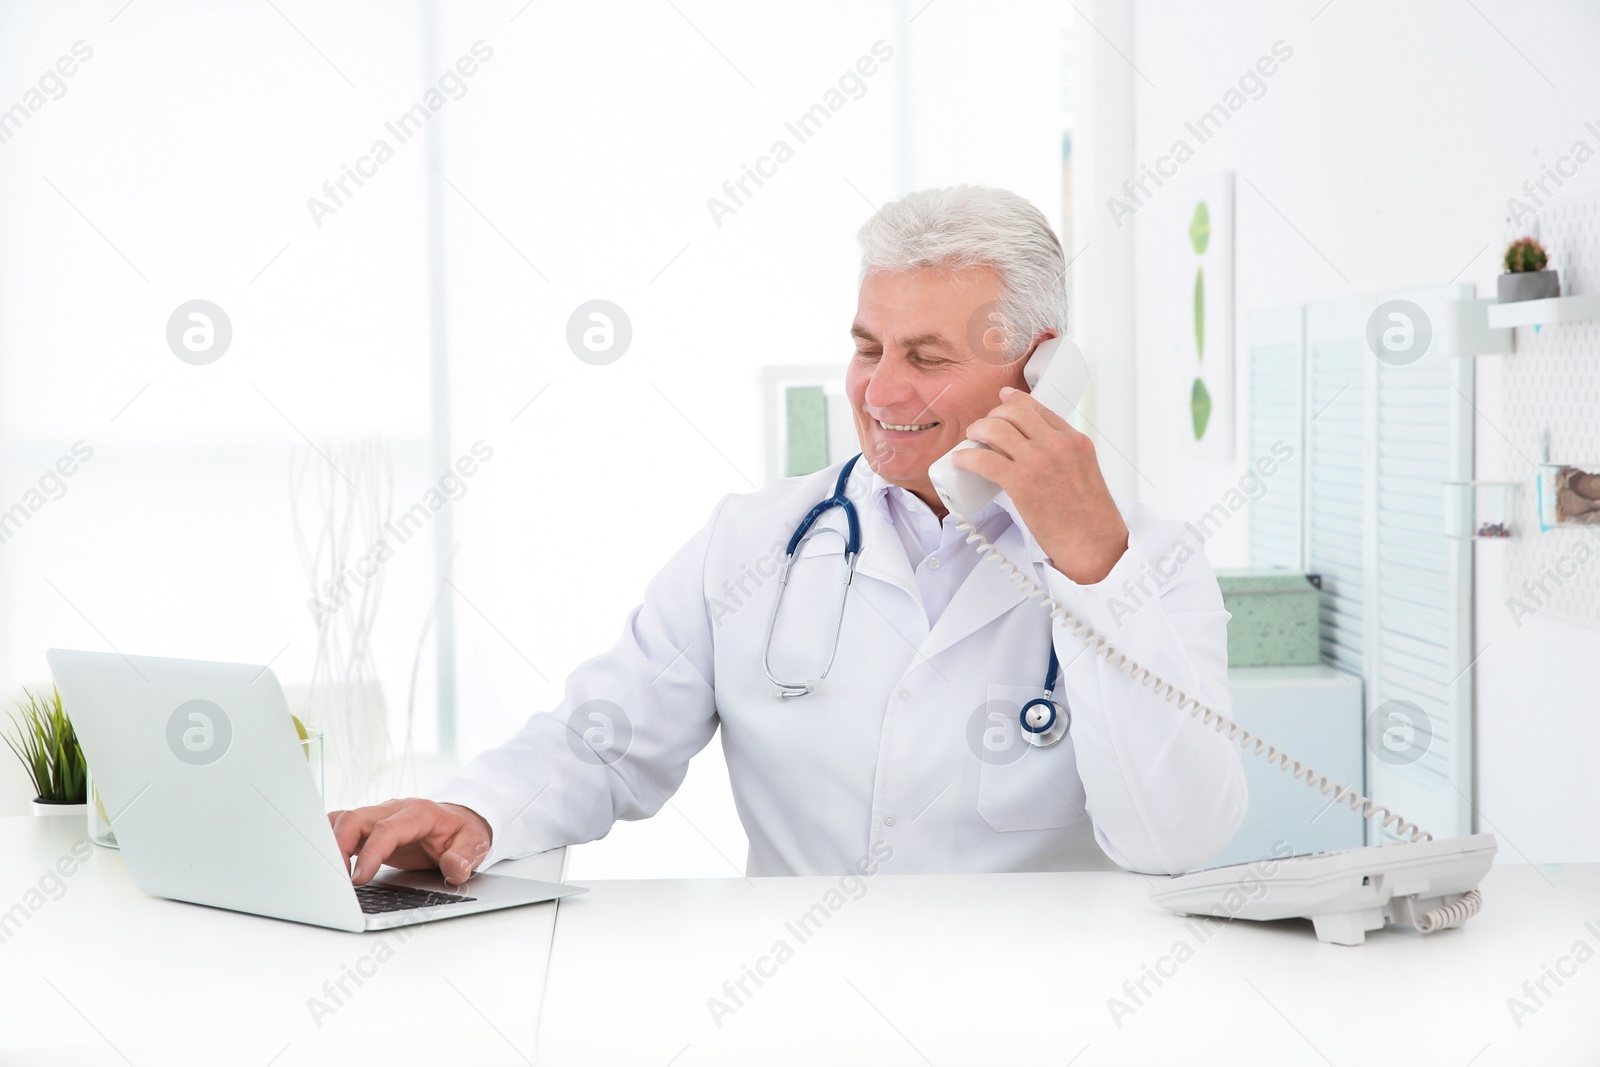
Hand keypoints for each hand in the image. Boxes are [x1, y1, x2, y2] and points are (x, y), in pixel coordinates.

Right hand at [328, 798, 492, 886]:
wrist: (458, 821)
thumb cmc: (463, 832)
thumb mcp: (475, 843)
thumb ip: (465, 856)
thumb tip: (453, 868)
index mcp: (418, 813)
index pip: (387, 829)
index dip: (370, 853)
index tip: (359, 878)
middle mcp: (393, 810)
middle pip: (355, 818)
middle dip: (338, 845)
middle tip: (335, 878)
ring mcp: (378, 817)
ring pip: (343, 820)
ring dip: (329, 843)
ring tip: (326, 872)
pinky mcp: (369, 828)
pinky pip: (341, 826)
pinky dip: (329, 841)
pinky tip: (327, 862)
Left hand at [953, 385, 1128, 584]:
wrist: (1094, 544)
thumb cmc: (1090, 520)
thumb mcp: (1085, 474)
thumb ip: (1065, 459)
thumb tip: (1036, 458)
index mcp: (1075, 441)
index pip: (1040, 409)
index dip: (1016, 400)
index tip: (1004, 398)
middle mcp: (1057, 444)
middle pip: (1014, 412)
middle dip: (993, 415)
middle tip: (983, 428)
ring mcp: (1038, 460)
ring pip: (996, 429)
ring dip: (977, 430)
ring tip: (971, 440)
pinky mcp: (1020, 482)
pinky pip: (983, 459)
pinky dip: (966, 457)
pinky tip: (960, 460)